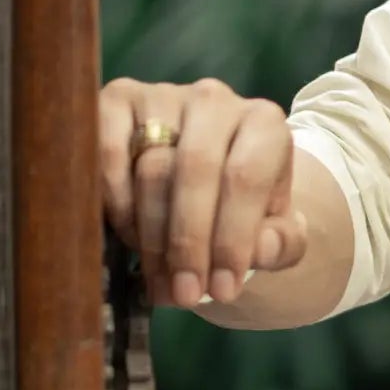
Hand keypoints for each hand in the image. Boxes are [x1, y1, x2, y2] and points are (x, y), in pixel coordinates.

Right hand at [99, 76, 308, 308]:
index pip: (246, 178)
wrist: (202, 174)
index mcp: (264, 124)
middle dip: (189, 243)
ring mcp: (163, 95)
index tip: (221, 291)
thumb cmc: (241, 206)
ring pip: (151, 167)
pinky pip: (108, 152)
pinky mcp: (117, 100)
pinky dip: (115, 202)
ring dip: (151, 234)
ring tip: (159, 277)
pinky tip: (127, 236)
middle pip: (196, 171)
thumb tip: (263, 249)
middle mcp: (214, 100)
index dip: (232, 239)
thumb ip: (281, 242)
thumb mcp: (273, 229)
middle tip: (184, 294)